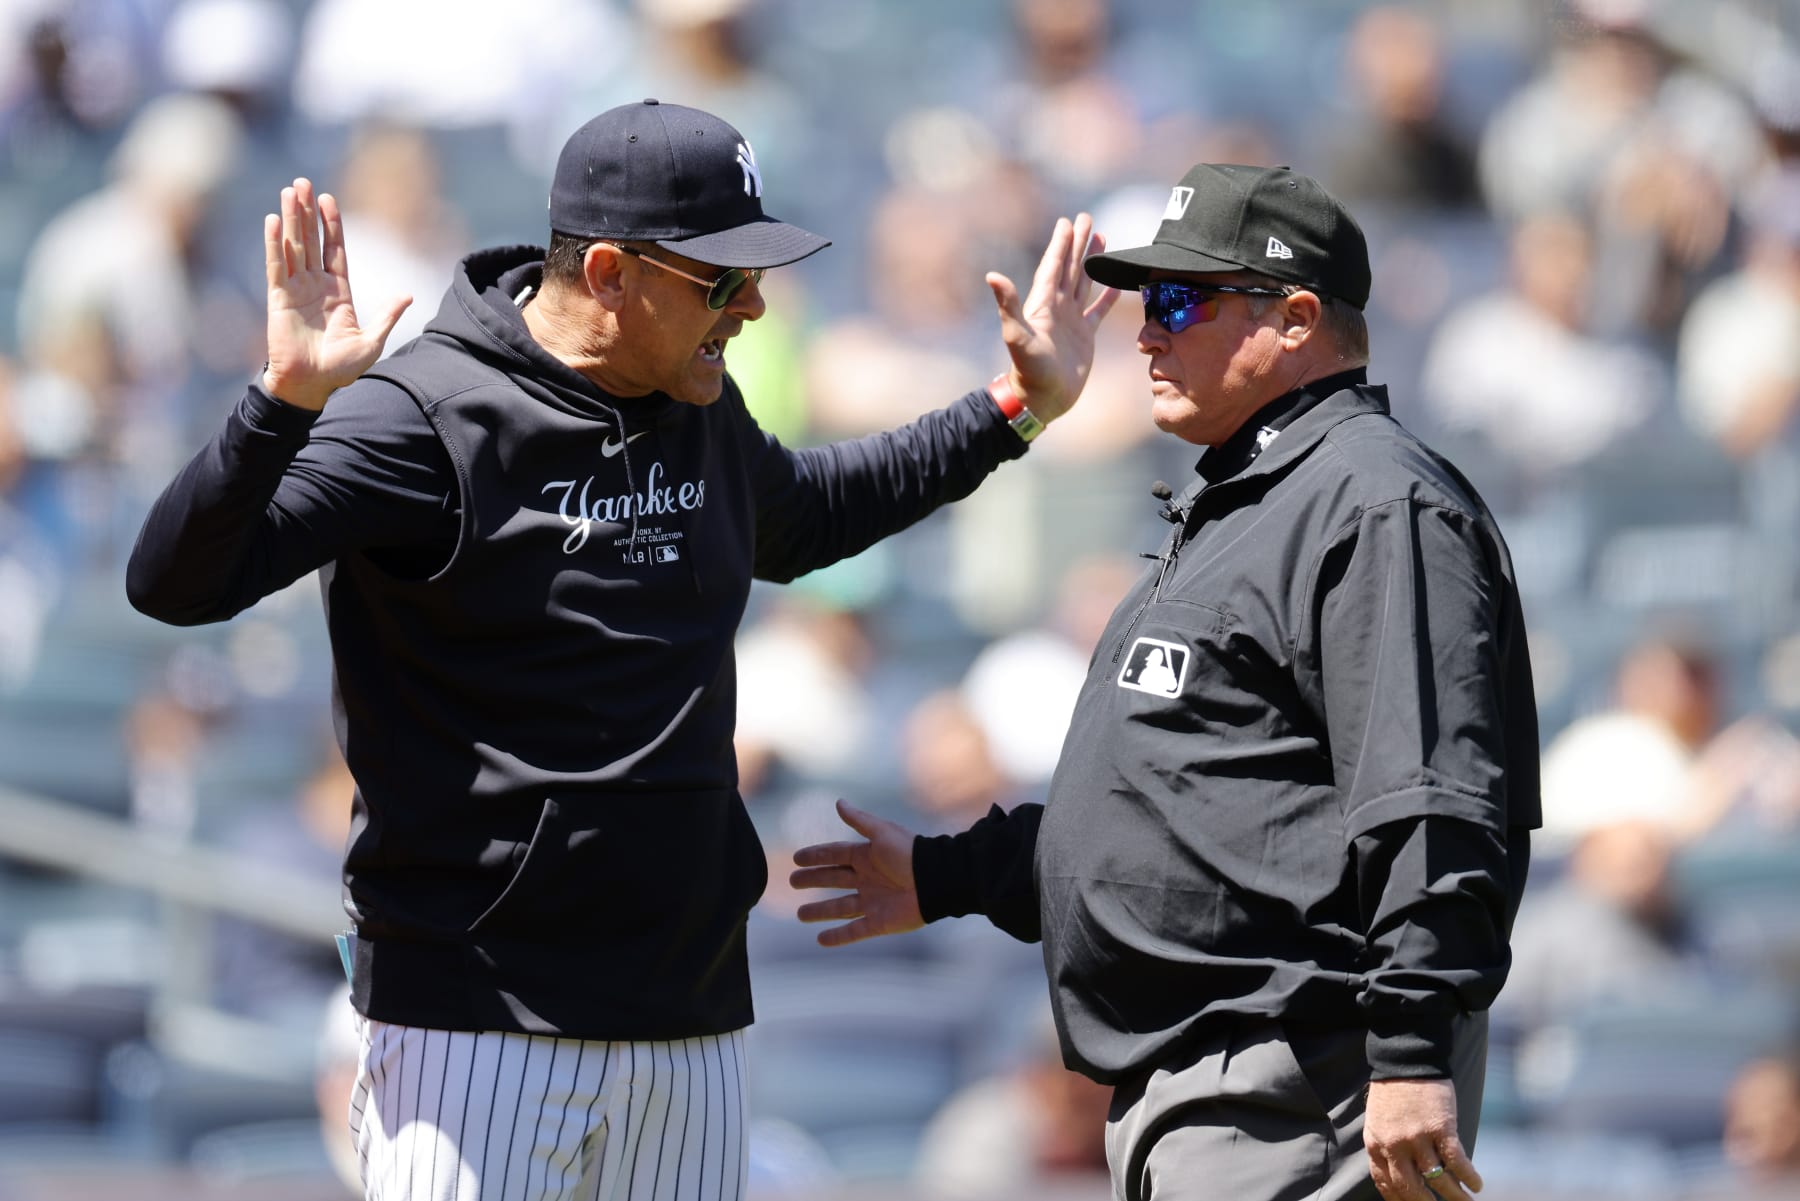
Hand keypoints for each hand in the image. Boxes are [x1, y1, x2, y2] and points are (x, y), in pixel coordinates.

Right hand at [262, 177, 411, 410]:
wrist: (311, 386)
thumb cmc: (340, 370)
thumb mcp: (371, 342)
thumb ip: (387, 316)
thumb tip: (408, 294)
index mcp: (338, 293)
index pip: (334, 250)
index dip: (331, 225)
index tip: (328, 199)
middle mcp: (314, 286)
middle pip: (310, 240)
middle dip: (307, 212)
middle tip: (302, 183)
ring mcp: (295, 290)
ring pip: (292, 246)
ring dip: (291, 219)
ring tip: (289, 191)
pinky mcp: (278, 299)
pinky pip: (276, 266)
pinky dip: (274, 243)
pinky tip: (273, 220)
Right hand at [790, 800, 923, 946]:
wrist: (937, 880)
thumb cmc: (910, 853)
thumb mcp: (882, 833)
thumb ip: (859, 820)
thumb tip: (838, 802)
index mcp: (867, 856)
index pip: (835, 855)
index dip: (816, 856)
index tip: (796, 859)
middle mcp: (867, 879)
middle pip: (834, 880)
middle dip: (814, 880)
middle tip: (793, 882)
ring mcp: (872, 902)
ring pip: (839, 908)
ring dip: (820, 911)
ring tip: (801, 914)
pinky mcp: (879, 923)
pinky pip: (854, 931)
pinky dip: (838, 937)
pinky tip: (821, 940)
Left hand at [986, 213, 1119, 424]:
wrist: (1042, 399)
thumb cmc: (1029, 370)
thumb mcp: (1017, 335)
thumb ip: (1008, 305)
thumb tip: (992, 276)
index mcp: (1043, 303)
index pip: (1053, 266)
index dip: (1061, 244)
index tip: (1067, 221)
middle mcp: (1058, 307)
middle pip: (1070, 267)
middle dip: (1078, 243)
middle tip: (1087, 217)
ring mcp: (1072, 321)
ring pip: (1085, 282)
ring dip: (1092, 261)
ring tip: (1101, 238)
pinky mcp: (1085, 336)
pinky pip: (1098, 310)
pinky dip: (1107, 296)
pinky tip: (1117, 283)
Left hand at [1364, 1078, 1480, 1200]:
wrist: (1405, 1060)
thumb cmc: (1392, 1091)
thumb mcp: (1378, 1121)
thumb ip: (1386, 1147)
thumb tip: (1401, 1173)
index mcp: (1375, 1144)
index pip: (1386, 1184)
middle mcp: (1394, 1145)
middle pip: (1411, 1188)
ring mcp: (1417, 1138)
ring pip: (1438, 1179)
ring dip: (1455, 1196)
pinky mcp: (1440, 1128)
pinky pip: (1456, 1162)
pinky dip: (1468, 1176)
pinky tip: (1476, 1184)